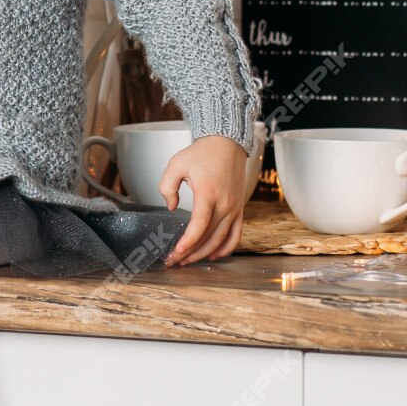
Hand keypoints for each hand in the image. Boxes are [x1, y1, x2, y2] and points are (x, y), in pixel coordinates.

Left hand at [159, 134, 247, 267]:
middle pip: (209, 237)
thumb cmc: (202, 153)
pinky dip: (227, 248)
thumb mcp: (176, 164)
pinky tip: (214, 256)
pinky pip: (236, 234)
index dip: (188, 241)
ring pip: (221, 239)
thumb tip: (172, 207)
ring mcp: (234, 208)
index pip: (200, 225)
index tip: (177, 252)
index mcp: (208, 193)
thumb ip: (167, 187)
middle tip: (173, 261)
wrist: (227, 143)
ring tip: (188, 261)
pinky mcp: (239, 209)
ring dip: (205, 254)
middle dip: (190, 253)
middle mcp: (225, 204)